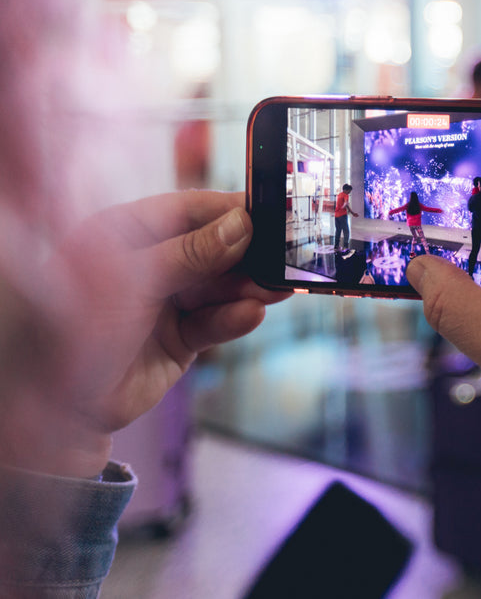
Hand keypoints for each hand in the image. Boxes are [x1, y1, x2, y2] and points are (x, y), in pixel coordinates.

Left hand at [0, 192, 287, 477]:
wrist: (54, 408)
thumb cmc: (72, 331)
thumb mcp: (134, 280)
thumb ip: (192, 253)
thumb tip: (242, 224)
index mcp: (130, 232)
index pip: (193, 210)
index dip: (233, 211)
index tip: (275, 212)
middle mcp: (152, 262)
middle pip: (216, 248)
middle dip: (251, 253)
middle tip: (288, 255)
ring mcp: (167, 301)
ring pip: (223, 285)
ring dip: (250, 286)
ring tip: (278, 287)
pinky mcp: (181, 338)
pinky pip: (217, 321)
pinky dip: (235, 318)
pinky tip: (250, 314)